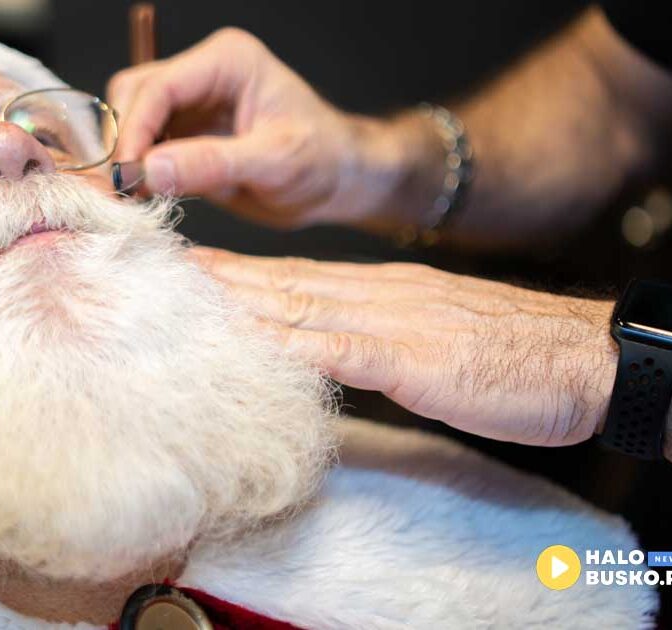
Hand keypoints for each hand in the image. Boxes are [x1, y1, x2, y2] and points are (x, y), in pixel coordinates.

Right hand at [107, 28, 436, 229]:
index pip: (160, 87)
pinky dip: (136, 169)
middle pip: (133, 96)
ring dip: (125, 156)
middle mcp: (202, 74)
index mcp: (227, 61)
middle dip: (123, 141)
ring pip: (130, 119)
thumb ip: (212, 164)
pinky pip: (142, 145)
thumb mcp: (274, 163)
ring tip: (131, 196)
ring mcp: (189, 103)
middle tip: (123, 191)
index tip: (127, 174)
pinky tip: (142, 195)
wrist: (335, 182)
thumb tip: (148, 170)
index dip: (134, 130)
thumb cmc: (321, 161)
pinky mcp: (183, 133)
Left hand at [192, 246, 618, 446]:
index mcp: (375, 292)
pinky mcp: (412, 359)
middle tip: (158, 276)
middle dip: (216, 282)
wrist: (580, 358)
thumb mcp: (425, 340)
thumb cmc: (505, 353)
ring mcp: (390, 324)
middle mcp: (372, 297)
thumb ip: (370, 341)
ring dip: (237, 304)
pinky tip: (254, 345)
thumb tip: (318, 354)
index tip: (184, 272)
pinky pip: (342, 351)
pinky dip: (293, 346)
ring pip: (298, 308)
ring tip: (182, 300)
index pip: (288, 279)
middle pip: (279, 287)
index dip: (233, 275)